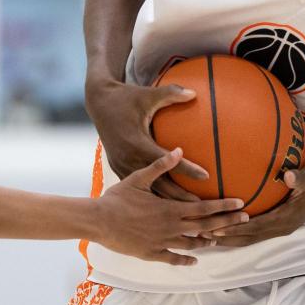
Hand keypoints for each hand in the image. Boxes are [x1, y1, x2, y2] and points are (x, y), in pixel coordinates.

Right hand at [87, 78, 208, 200]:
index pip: (166, 161)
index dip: (186, 169)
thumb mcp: (146, 95)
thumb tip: (194, 93)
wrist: (98, 104)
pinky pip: (140, 187)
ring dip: (168, 201)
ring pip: (149, 190)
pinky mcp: (120, 170)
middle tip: (203, 205)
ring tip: (189, 212)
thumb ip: (170, 94)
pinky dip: (155, 197)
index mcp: (136, 143)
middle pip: (159, 183)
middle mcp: (129, 159)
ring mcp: (123, 167)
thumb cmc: (125, 98)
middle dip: (180, 196)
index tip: (206, 176)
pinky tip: (169, 207)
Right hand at [95, 149, 248, 265]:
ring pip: (192, 244)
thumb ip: (161, 165)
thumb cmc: (117, 198)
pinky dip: (186, 260)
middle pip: (205, 227)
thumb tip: (179, 150)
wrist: (98, 221)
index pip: (204, 208)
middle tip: (245, 220)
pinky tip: (195, 260)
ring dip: (208, 242)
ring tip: (220, 239)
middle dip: (226, 223)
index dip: (224, 206)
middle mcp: (170, 227)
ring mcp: (162, 243)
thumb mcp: (139, 177)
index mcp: (170, 209)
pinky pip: (173, 258)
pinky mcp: (151, 254)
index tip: (241, 204)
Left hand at [207, 160, 304, 247]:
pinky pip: (255, 232)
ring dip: (230, 238)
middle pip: (249, 238)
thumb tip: (288, 177)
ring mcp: (281, 227)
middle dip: (226, 238)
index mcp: (287, 219)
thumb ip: (300, 177)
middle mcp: (282, 227)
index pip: (255, 227)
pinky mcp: (279, 223)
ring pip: (250, 238)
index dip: (235, 228)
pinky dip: (239, 232)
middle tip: (202, 235)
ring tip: (207, 236)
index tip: (215, 228)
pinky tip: (225, 226)